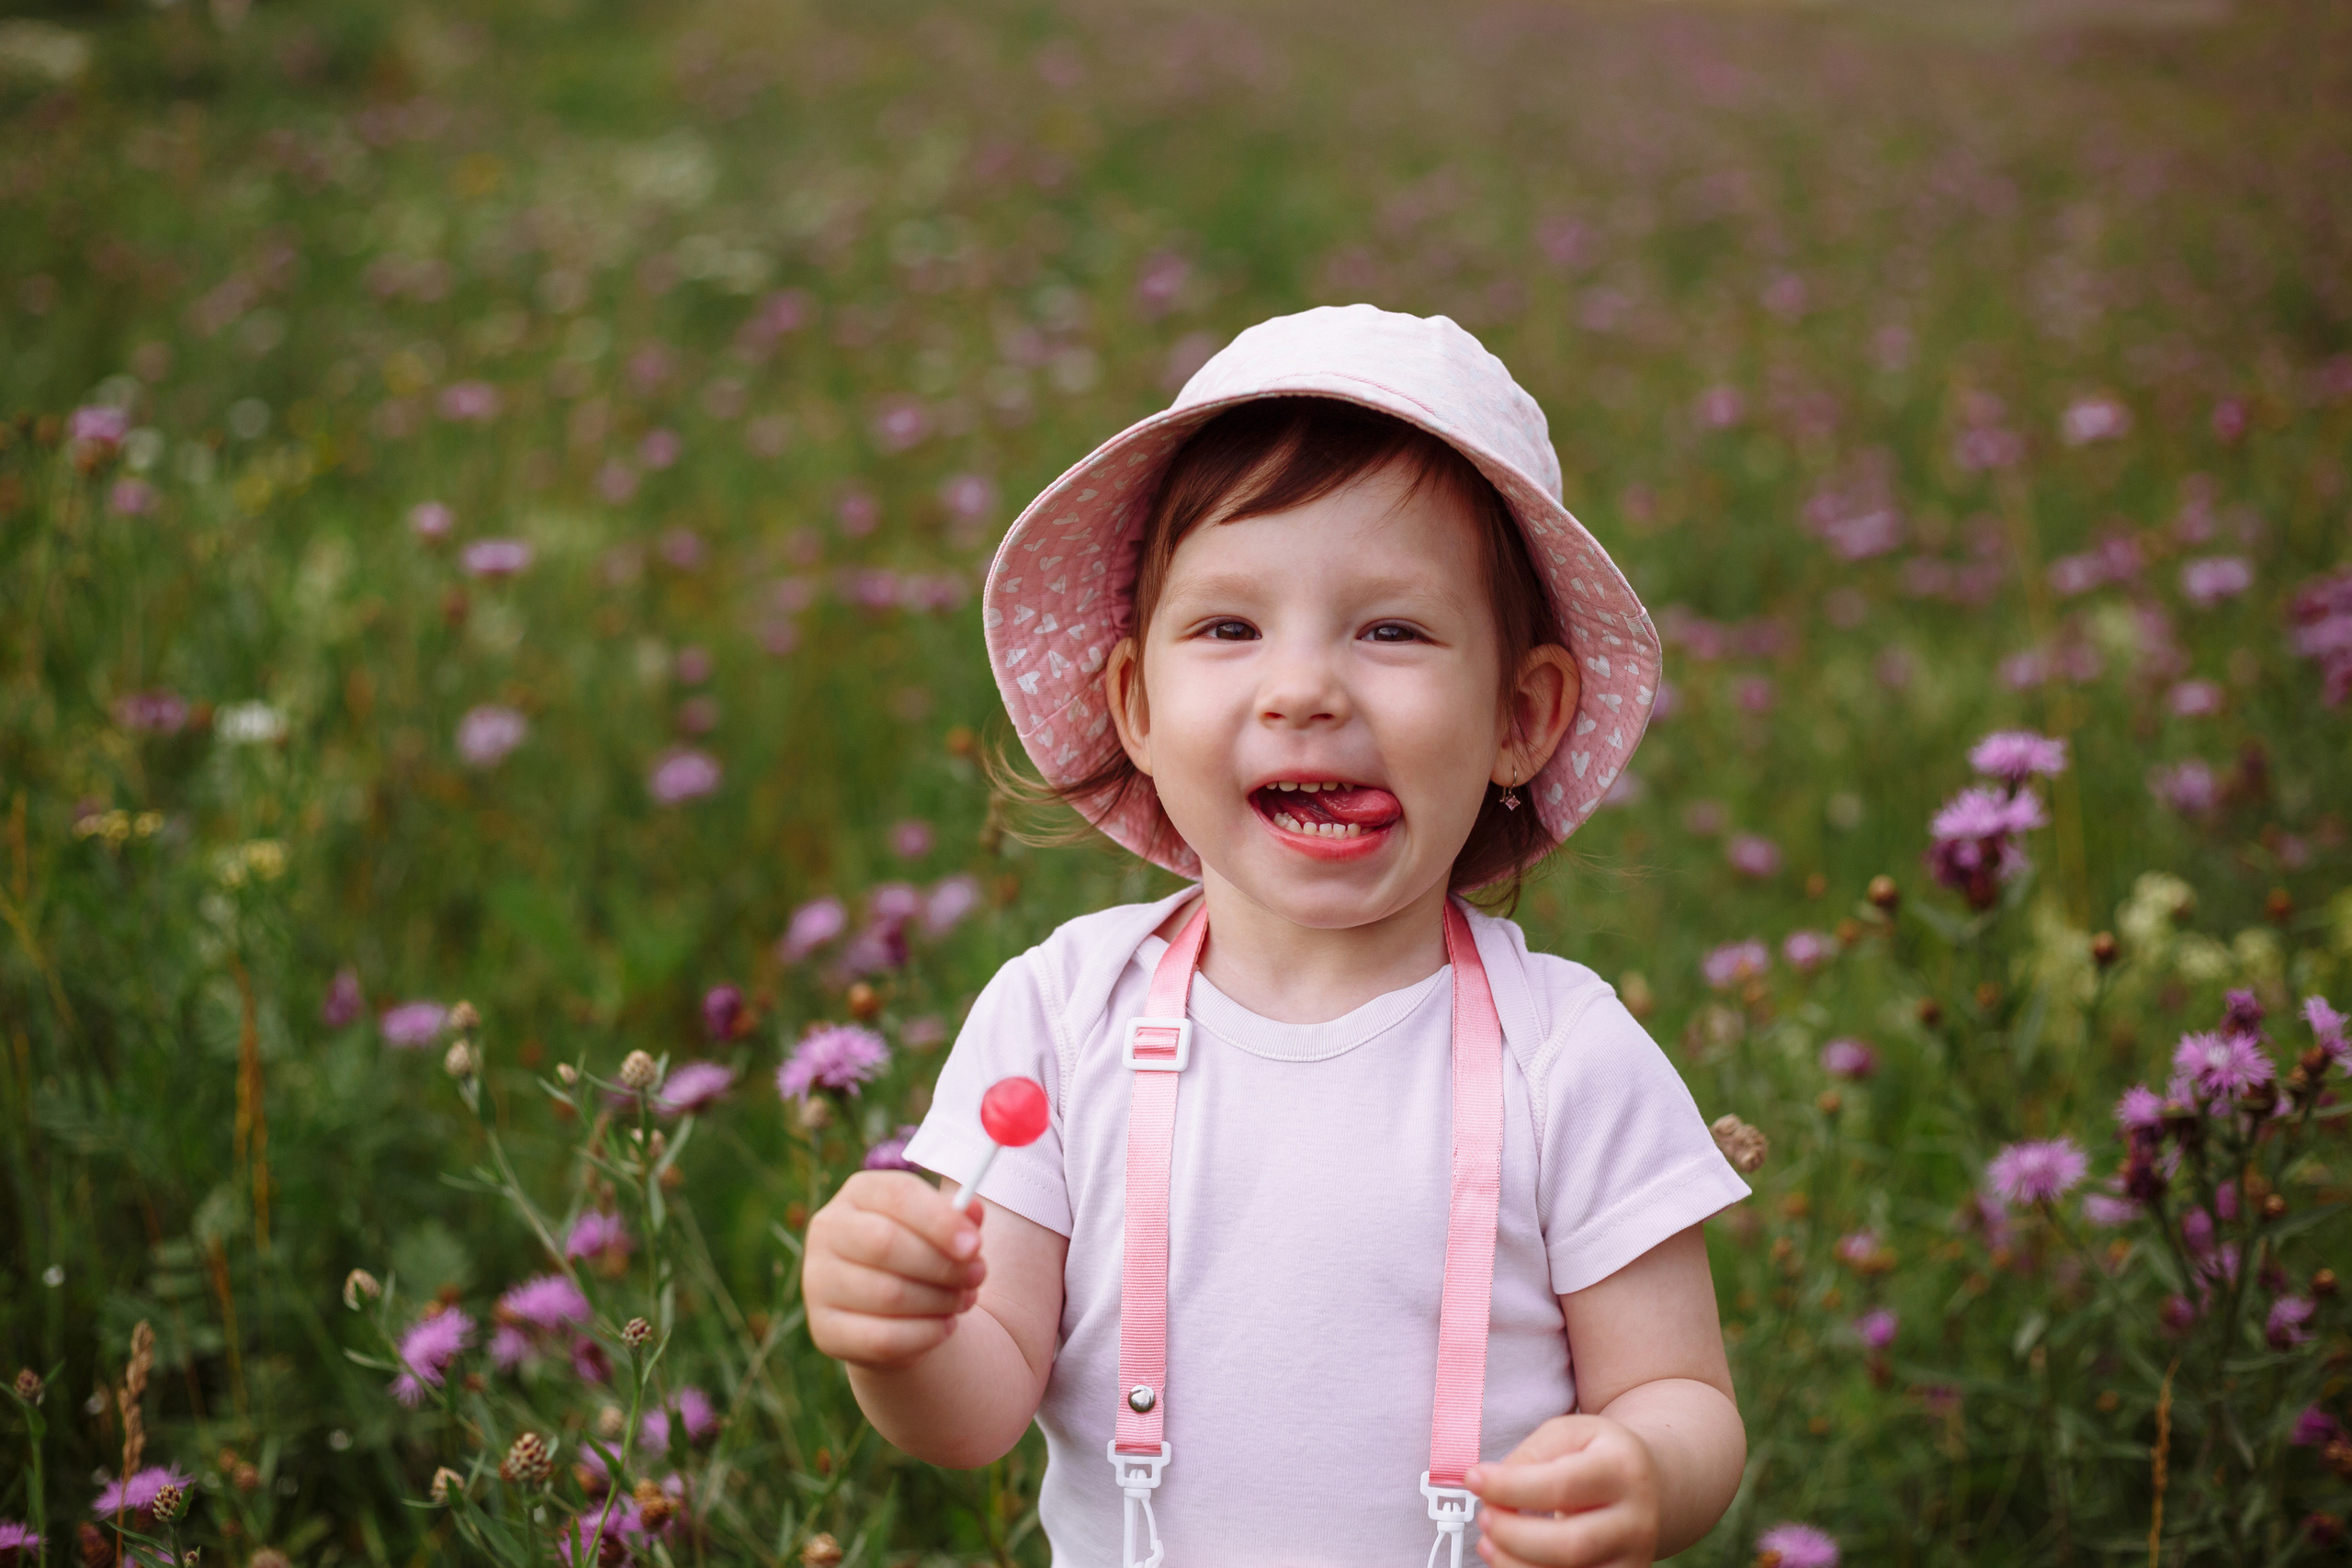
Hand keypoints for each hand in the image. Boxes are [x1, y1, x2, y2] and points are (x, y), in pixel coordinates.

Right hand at [803, 1170, 986, 1369]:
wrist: (891, 1311)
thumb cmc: (921, 1256)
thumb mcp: (941, 1231)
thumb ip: (959, 1219)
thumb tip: (974, 1211)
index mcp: (859, 1194)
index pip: (897, 1195)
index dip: (940, 1220)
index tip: (975, 1245)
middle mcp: (828, 1232)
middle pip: (885, 1243)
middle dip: (942, 1264)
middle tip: (978, 1276)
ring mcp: (818, 1282)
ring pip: (887, 1294)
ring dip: (939, 1301)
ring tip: (963, 1300)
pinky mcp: (825, 1330)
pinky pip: (882, 1339)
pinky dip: (925, 1335)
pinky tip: (945, 1327)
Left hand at [1467, 1414, 1661, 1567]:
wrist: (1651, 1487)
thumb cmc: (1597, 1457)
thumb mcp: (1569, 1434)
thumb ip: (1530, 1455)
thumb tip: (1491, 1489)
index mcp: (1623, 1468)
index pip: (1561, 1485)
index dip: (1509, 1487)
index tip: (1473, 1479)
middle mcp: (1637, 1520)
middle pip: (1570, 1545)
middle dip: (1512, 1535)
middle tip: (1483, 1517)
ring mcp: (1635, 1559)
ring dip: (1514, 1564)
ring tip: (1488, 1541)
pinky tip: (1507, 1560)